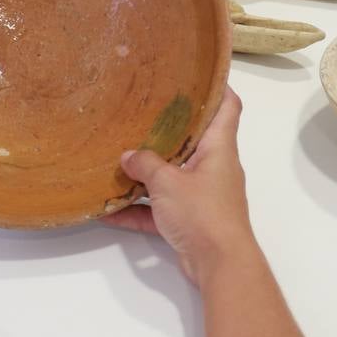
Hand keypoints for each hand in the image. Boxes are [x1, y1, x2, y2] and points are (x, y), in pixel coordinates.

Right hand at [102, 88, 256, 283]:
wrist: (219, 264)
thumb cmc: (203, 212)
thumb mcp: (168, 182)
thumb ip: (145, 165)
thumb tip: (127, 156)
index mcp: (219, 148)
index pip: (228, 107)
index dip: (217, 86)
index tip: (195, 73)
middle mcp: (214, 167)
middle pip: (194, 139)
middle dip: (168, 128)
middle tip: (140, 111)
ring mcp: (202, 195)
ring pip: (173, 176)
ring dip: (147, 172)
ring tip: (117, 158)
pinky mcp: (190, 220)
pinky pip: (160, 209)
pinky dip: (138, 210)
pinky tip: (108, 211)